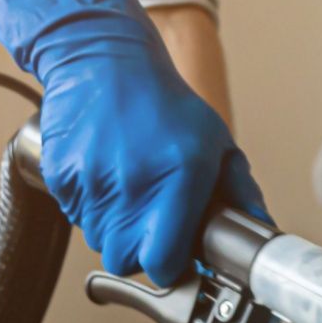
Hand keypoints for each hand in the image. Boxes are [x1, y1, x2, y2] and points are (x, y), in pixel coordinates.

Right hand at [0, 0, 266, 284]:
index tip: (172, 255)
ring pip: (97, 239)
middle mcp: (135, 181)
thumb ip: (240, 190)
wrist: (102, 57)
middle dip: (138, 250)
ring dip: (113, 227)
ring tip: (127, 190)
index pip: (162, 262)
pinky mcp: (62, 174)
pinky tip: (104, 175)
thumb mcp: (213, 139)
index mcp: (180, 175)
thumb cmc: (162, 100)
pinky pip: (74, 214)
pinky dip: (88, 205)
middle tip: (148, 224)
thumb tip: (259, 231)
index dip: (168, 265)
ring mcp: (93, 179)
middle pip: (124, 259)